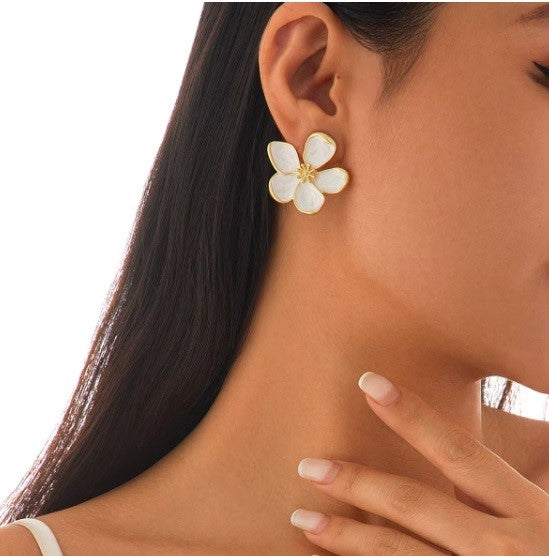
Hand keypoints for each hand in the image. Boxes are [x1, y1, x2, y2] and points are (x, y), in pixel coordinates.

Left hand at [290, 372, 548, 554]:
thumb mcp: (544, 515)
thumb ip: (498, 493)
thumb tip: (448, 464)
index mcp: (529, 509)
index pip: (458, 451)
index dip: (411, 414)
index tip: (367, 383)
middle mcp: (504, 547)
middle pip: (416, 505)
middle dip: (359, 482)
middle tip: (308, 466)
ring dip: (347, 537)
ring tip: (302, 520)